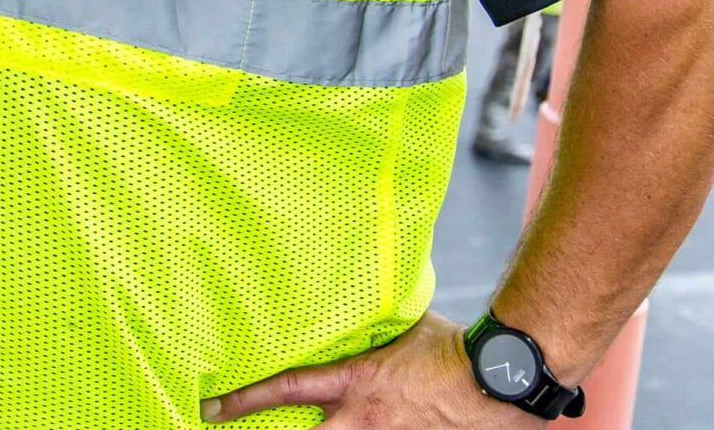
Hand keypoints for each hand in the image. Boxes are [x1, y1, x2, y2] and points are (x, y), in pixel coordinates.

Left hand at [203, 313, 516, 426]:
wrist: (503, 380)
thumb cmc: (456, 348)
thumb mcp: (404, 329)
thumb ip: (374, 327)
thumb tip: (358, 297)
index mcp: (356, 383)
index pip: (285, 389)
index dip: (243, 400)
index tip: (210, 406)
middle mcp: (364, 422)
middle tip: (233, 427)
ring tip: (322, 426)